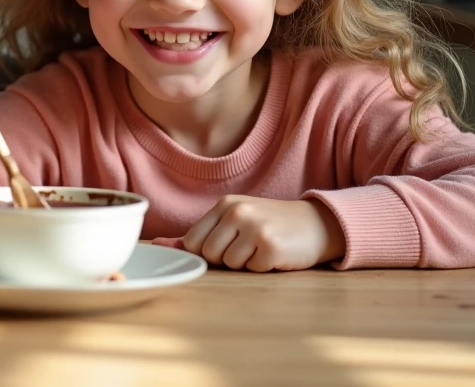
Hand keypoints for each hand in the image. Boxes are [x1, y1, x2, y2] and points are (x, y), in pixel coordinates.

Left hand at [181, 196, 345, 271]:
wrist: (317, 223)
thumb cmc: (270, 224)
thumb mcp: (233, 222)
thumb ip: (195, 235)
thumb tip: (157, 245)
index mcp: (224, 205)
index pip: (193, 241)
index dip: (208, 251)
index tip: (228, 244)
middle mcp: (237, 213)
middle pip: (209, 254)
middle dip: (226, 259)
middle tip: (248, 247)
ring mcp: (254, 228)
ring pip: (229, 264)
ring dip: (245, 264)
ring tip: (261, 249)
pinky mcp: (271, 247)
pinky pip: (252, 269)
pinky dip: (263, 267)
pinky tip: (275, 254)